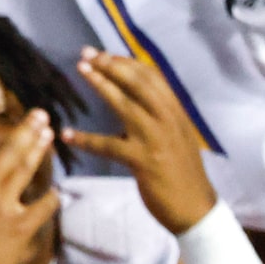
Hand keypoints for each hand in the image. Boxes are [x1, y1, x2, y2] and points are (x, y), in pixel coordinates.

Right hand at [0, 88, 59, 263]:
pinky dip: (52, 197)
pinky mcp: (18, 228)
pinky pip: (43, 206)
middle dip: (26, 128)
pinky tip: (58, 190)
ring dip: (39, 149)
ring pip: (25, 169)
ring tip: (49, 135)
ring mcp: (0, 206)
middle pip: (7, 148)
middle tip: (41, 113)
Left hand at [63, 48, 217, 232]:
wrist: (196, 210)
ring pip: (125, 105)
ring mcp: (156, 141)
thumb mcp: (179, 138)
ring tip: (81, 70)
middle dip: (112, 65)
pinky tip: (68, 135)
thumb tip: (137, 100)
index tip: (105, 54)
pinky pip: (109, 145)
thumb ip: (161, 118)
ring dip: (101, 85)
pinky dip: (86, 140)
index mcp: (177, 115)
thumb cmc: (184, 175)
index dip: (127, 62)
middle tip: (87, 54)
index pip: (154, 78)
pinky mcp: (143, 162)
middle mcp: (169, 123)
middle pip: (139, 84)